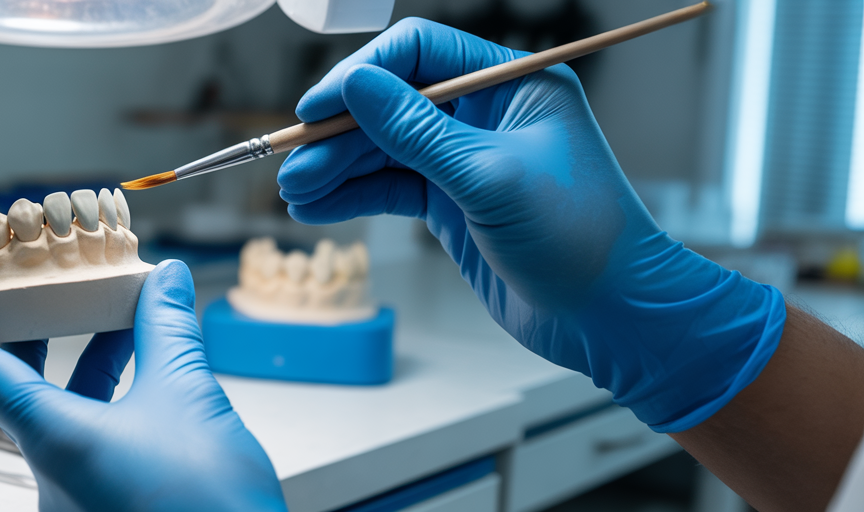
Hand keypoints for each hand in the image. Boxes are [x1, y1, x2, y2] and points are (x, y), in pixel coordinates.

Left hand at [0, 260, 286, 510]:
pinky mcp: (102, 507)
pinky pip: (88, 440)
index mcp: (53, 440)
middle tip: (34, 285)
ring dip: (85, 360)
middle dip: (30, 330)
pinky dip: (107, 398)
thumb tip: (166, 280)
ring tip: (122, 315)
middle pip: (16, 387)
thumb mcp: (190, 400)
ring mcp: (74, 497)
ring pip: (60, 413)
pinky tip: (144, 372)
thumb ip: (169, 332)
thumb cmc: (209, 507)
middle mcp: (50, 474)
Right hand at [278, 18, 785, 432]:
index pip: (419, 52)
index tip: (317, 109)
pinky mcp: (451, 203)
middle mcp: (485, 113)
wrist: (612, 316)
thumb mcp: (491, 178)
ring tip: (295, 193)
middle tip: (294, 162)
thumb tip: (357, 87)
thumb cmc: (582, 239)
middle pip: (391, 102)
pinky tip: (317, 208)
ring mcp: (464, 159)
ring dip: (336, 168)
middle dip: (338, 133)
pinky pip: (389, 187)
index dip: (363, 75)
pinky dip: (352, 196)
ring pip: (382, 148)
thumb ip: (417, 132)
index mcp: (511, 84)